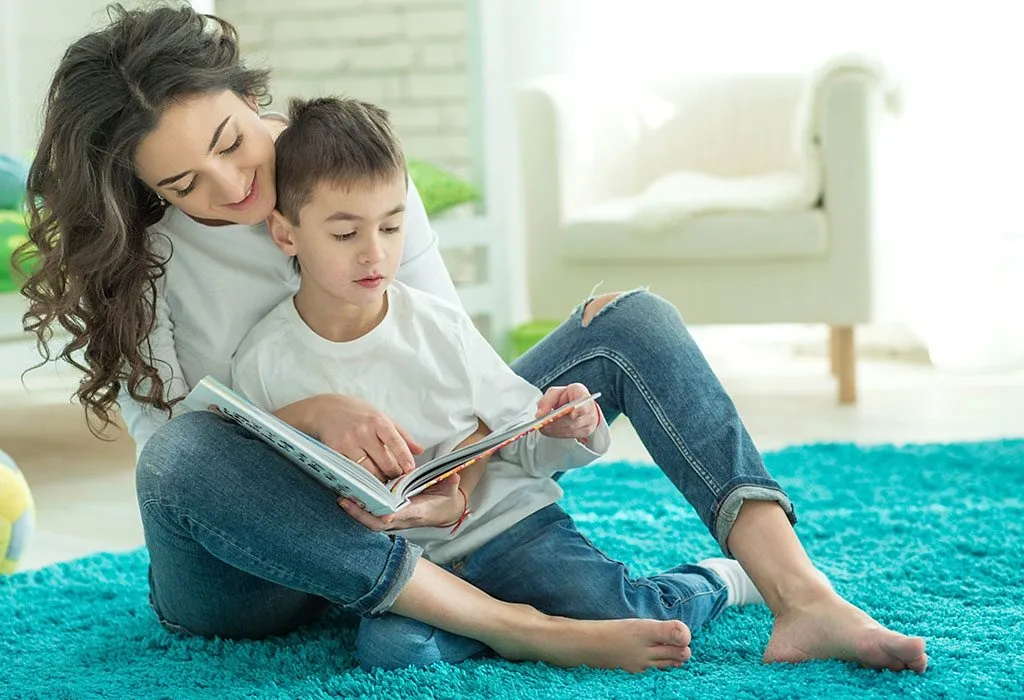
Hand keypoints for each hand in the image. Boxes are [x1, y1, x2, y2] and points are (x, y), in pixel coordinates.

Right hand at [277, 394, 423, 480]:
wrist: (324, 410)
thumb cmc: (357, 412)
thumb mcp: (381, 416)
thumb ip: (401, 435)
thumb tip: (419, 450)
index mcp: (378, 421)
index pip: (396, 442)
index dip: (404, 458)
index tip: (410, 470)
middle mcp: (363, 432)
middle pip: (384, 461)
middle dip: (393, 473)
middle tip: (397, 479)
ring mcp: (348, 443)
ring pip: (369, 471)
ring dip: (379, 479)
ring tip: (383, 480)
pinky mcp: (336, 452)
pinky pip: (353, 471)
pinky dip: (362, 478)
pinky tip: (367, 480)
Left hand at [339, 473, 465, 530]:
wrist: (444, 511)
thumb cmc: (446, 499)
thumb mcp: (450, 489)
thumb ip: (450, 482)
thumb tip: (453, 475)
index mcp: (418, 511)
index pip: (402, 515)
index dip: (391, 515)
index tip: (382, 513)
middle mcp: (403, 519)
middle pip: (378, 522)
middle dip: (362, 514)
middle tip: (346, 501)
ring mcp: (394, 519)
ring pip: (371, 521)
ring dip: (356, 512)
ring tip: (342, 498)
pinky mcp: (389, 516)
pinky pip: (371, 515)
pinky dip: (359, 509)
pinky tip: (347, 498)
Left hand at [536, 383, 599, 439]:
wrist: (577, 404)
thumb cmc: (567, 397)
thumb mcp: (555, 392)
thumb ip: (547, 401)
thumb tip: (540, 414)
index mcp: (583, 395)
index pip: (583, 405)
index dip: (576, 411)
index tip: (567, 414)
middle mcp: (590, 409)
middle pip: (574, 419)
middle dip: (556, 422)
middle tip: (543, 423)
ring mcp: (589, 422)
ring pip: (571, 429)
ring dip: (555, 429)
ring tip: (543, 426)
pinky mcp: (585, 432)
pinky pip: (570, 435)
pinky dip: (558, 433)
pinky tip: (550, 430)